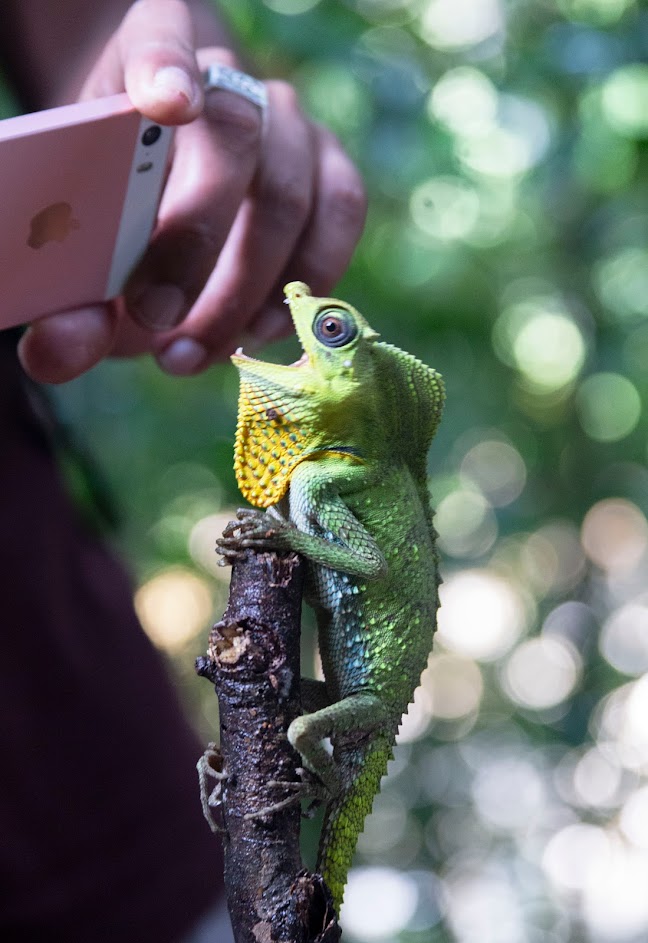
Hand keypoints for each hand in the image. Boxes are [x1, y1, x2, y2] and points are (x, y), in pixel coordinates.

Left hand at [18, 0, 365, 383]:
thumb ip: (70, 293)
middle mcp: (231, 81)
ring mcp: (290, 123)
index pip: (159, 35)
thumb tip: (56, 353)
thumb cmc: (125, 203)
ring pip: (288, 193)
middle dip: (194, 241)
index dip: (168, 65)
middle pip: (233, 139)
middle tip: (154, 317)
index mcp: (147, 60)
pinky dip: (307, 279)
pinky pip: (342, 214)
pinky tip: (263, 328)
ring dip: (244, 287)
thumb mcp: (86, 237)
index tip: (167, 106)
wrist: (178, 169)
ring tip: (195, 351)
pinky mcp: (332, 166)